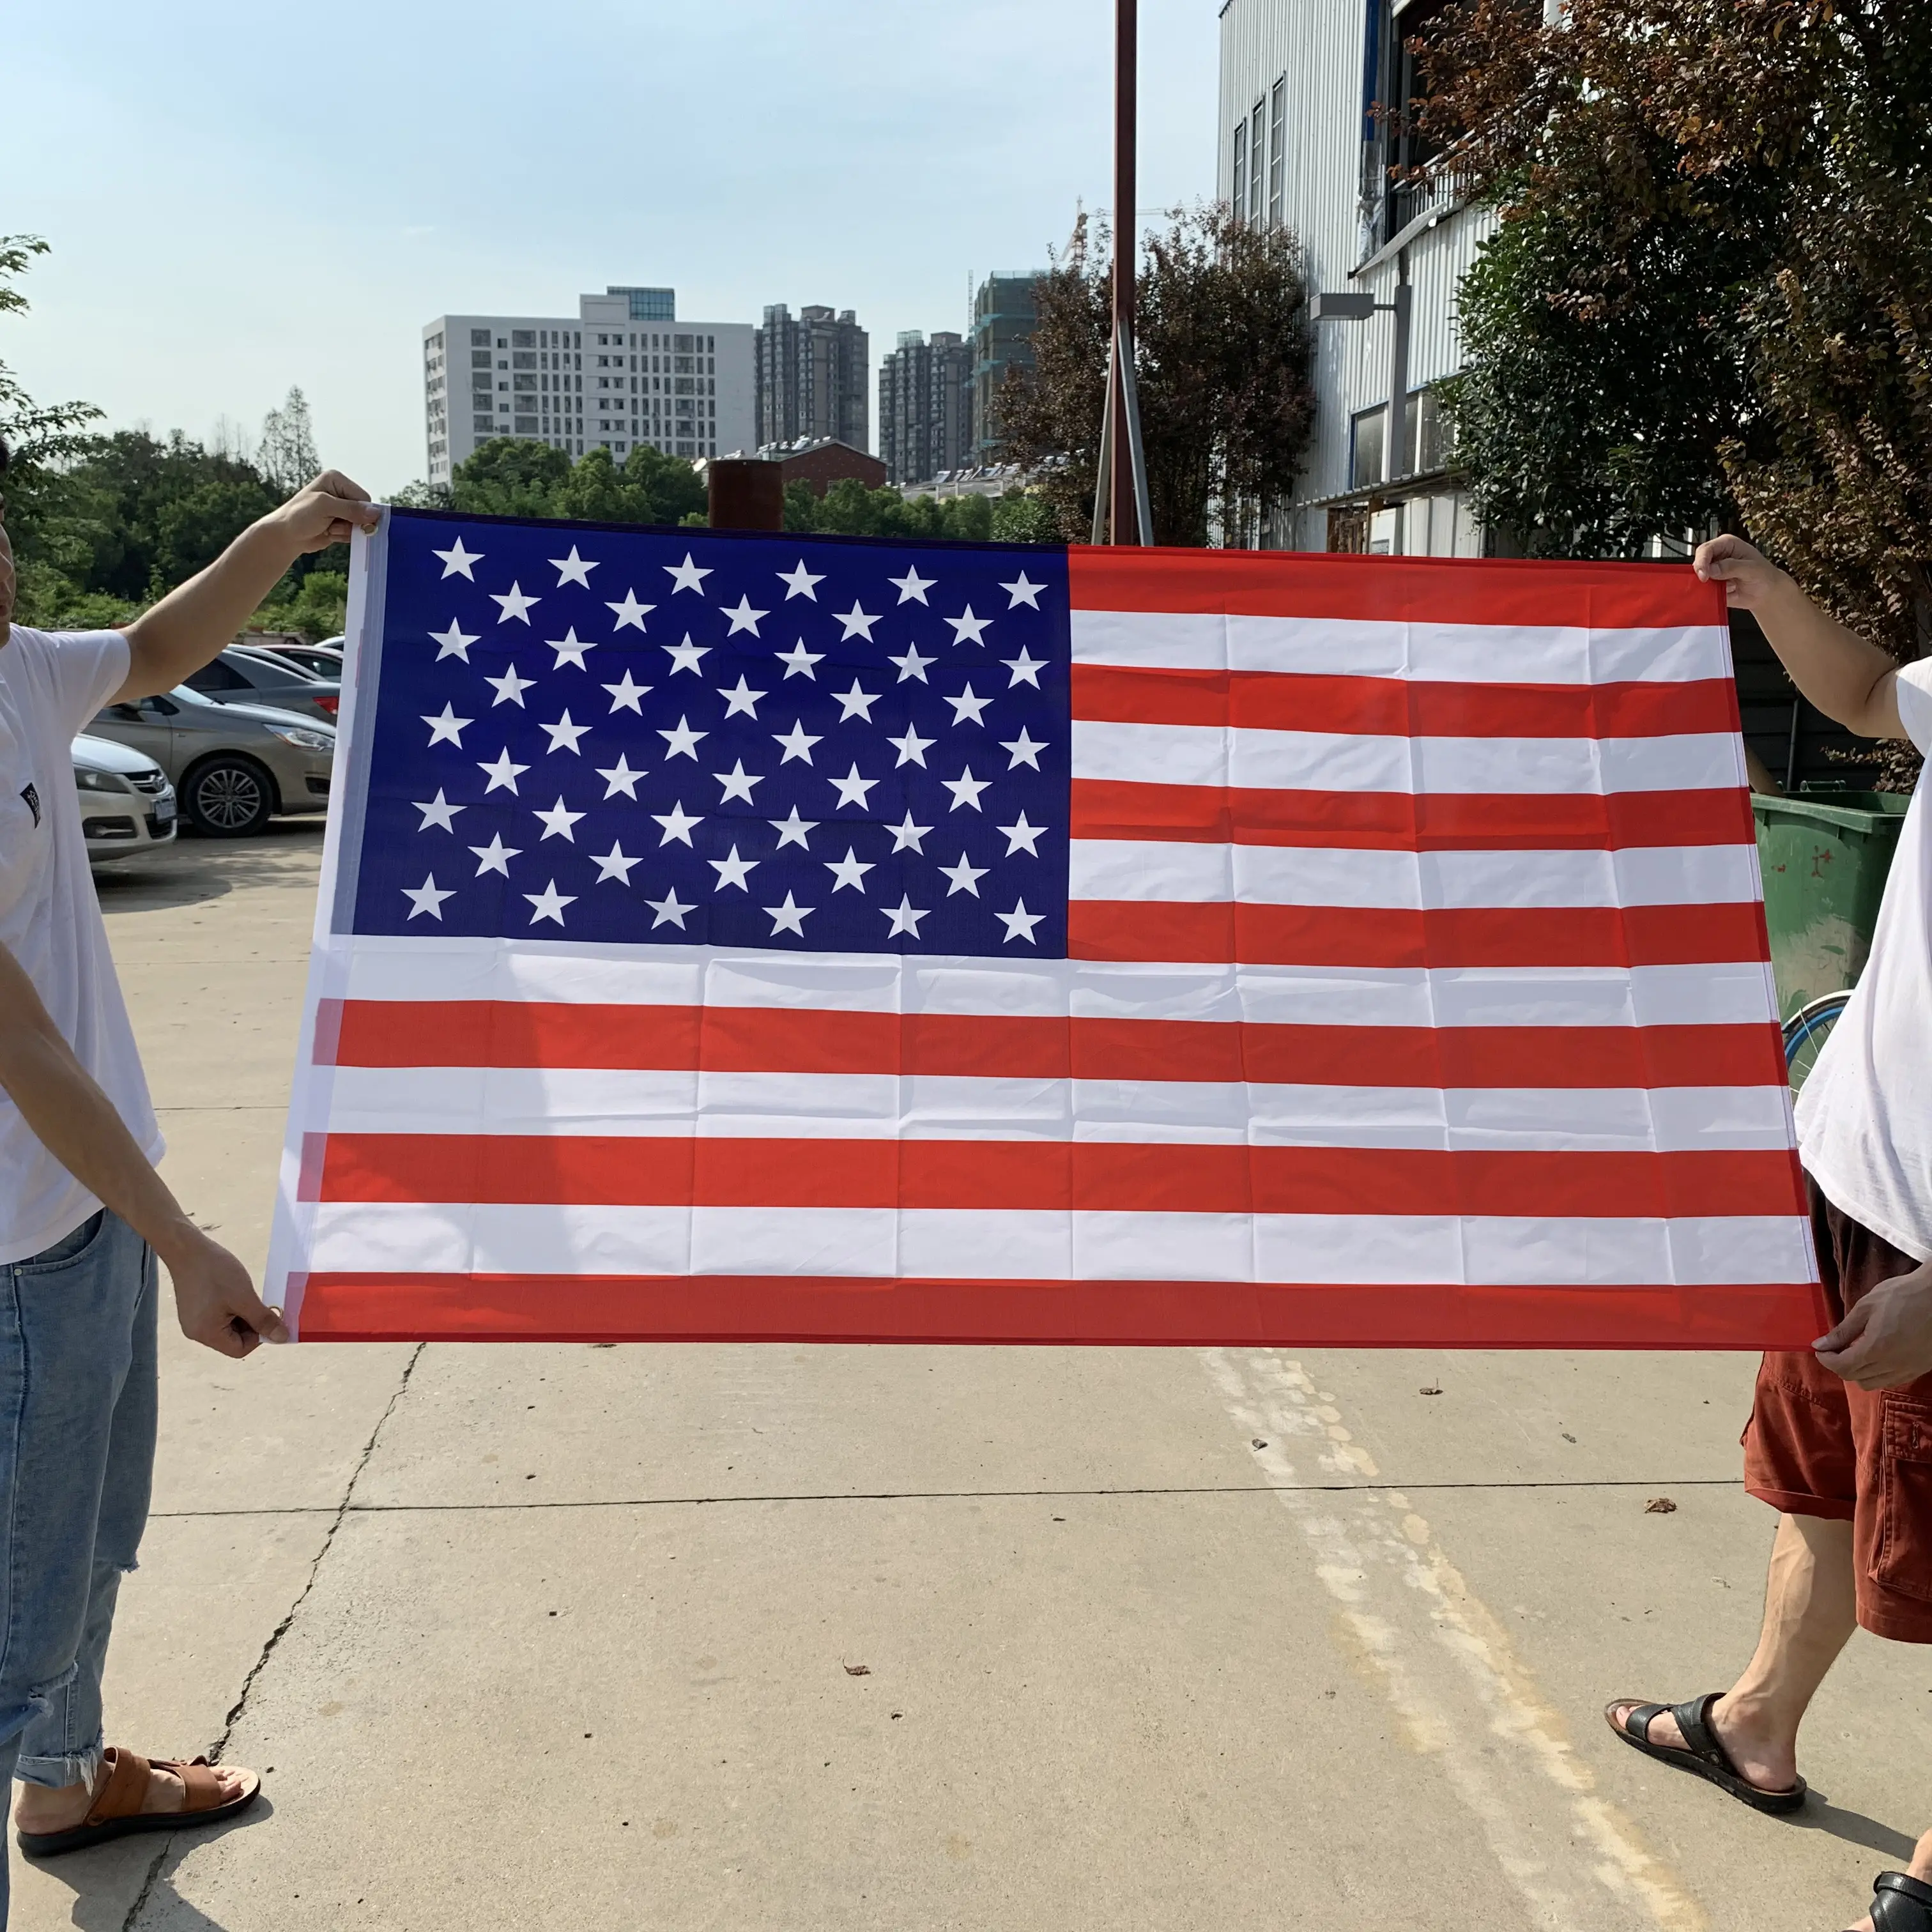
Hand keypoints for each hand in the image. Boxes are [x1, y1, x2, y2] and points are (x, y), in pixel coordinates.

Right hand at [163, 1230, 289, 1358]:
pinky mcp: (194, 1309)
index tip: (269, 1317)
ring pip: (228, 1327)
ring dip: (242, 1314)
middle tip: (260, 1303)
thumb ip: (263, 1320)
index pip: (239, 1349)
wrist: (187, 1248)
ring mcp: (193, 1321)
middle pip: (233, 1340)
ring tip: (246, 1295)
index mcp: (206, 1334)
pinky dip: (232, 1308)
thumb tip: (281, 1338)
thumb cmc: (215, 1272)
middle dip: (251, 1324)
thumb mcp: (244, 1297)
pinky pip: (218, 1317)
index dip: (259, 1337)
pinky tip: (234, 1291)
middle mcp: (196, 1332)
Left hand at [265, 470, 379, 555]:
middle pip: (364, 512)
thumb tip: (376, 513)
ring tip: (329, 529)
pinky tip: (329, 533)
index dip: (361, 512)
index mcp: (337, 480)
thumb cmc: (299, 516)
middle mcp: (340, 492)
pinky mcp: (341, 523)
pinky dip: (344, 536)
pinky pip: (354, 533)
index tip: (346, 520)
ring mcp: (341, 509)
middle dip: (352, 523)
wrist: (285, 535)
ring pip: (360, 524)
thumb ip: (351, 509)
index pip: (364, 498)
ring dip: (347, 531)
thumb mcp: (325, 507)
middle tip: (333, 525)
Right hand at [1693, 534, 1791, 612]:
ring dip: (1704, 584)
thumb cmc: (1764, 575)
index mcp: (1727, 544)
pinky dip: (1706, 593)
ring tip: (1720, 588)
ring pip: (1697, 576)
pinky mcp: (1711, 584)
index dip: (1702, 560)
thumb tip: (1712, 569)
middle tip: (1706, 581)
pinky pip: (1702, 589)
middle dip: (1701, 572)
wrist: (1767, 593)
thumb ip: (1732, 567)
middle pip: (1698, 561)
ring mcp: (1713, 571)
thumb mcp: (1752, 569)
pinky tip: (1718, 594)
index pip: (1707, 548)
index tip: (1704, 574)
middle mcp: (1718, 556)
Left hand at [1814, 1262, 1931, 1389]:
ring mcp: (1909, 1370)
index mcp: (1876, 1350)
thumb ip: (1843, 1331)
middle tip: (1834, 1347)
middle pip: (1856, 1378)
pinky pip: (1892, 1380)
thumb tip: (1820, 1345)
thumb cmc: (1903, 1295)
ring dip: (1858, 1371)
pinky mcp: (1920, 1368)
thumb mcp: (1866, 1307)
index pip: (1842, 1367)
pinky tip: (1876, 1355)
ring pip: (1874, 1383)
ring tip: (1855, 1350)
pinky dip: (1878, 1373)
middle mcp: (1893, 1366)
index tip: (1819, 1349)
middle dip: (1839, 1365)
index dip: (1826, 1360)